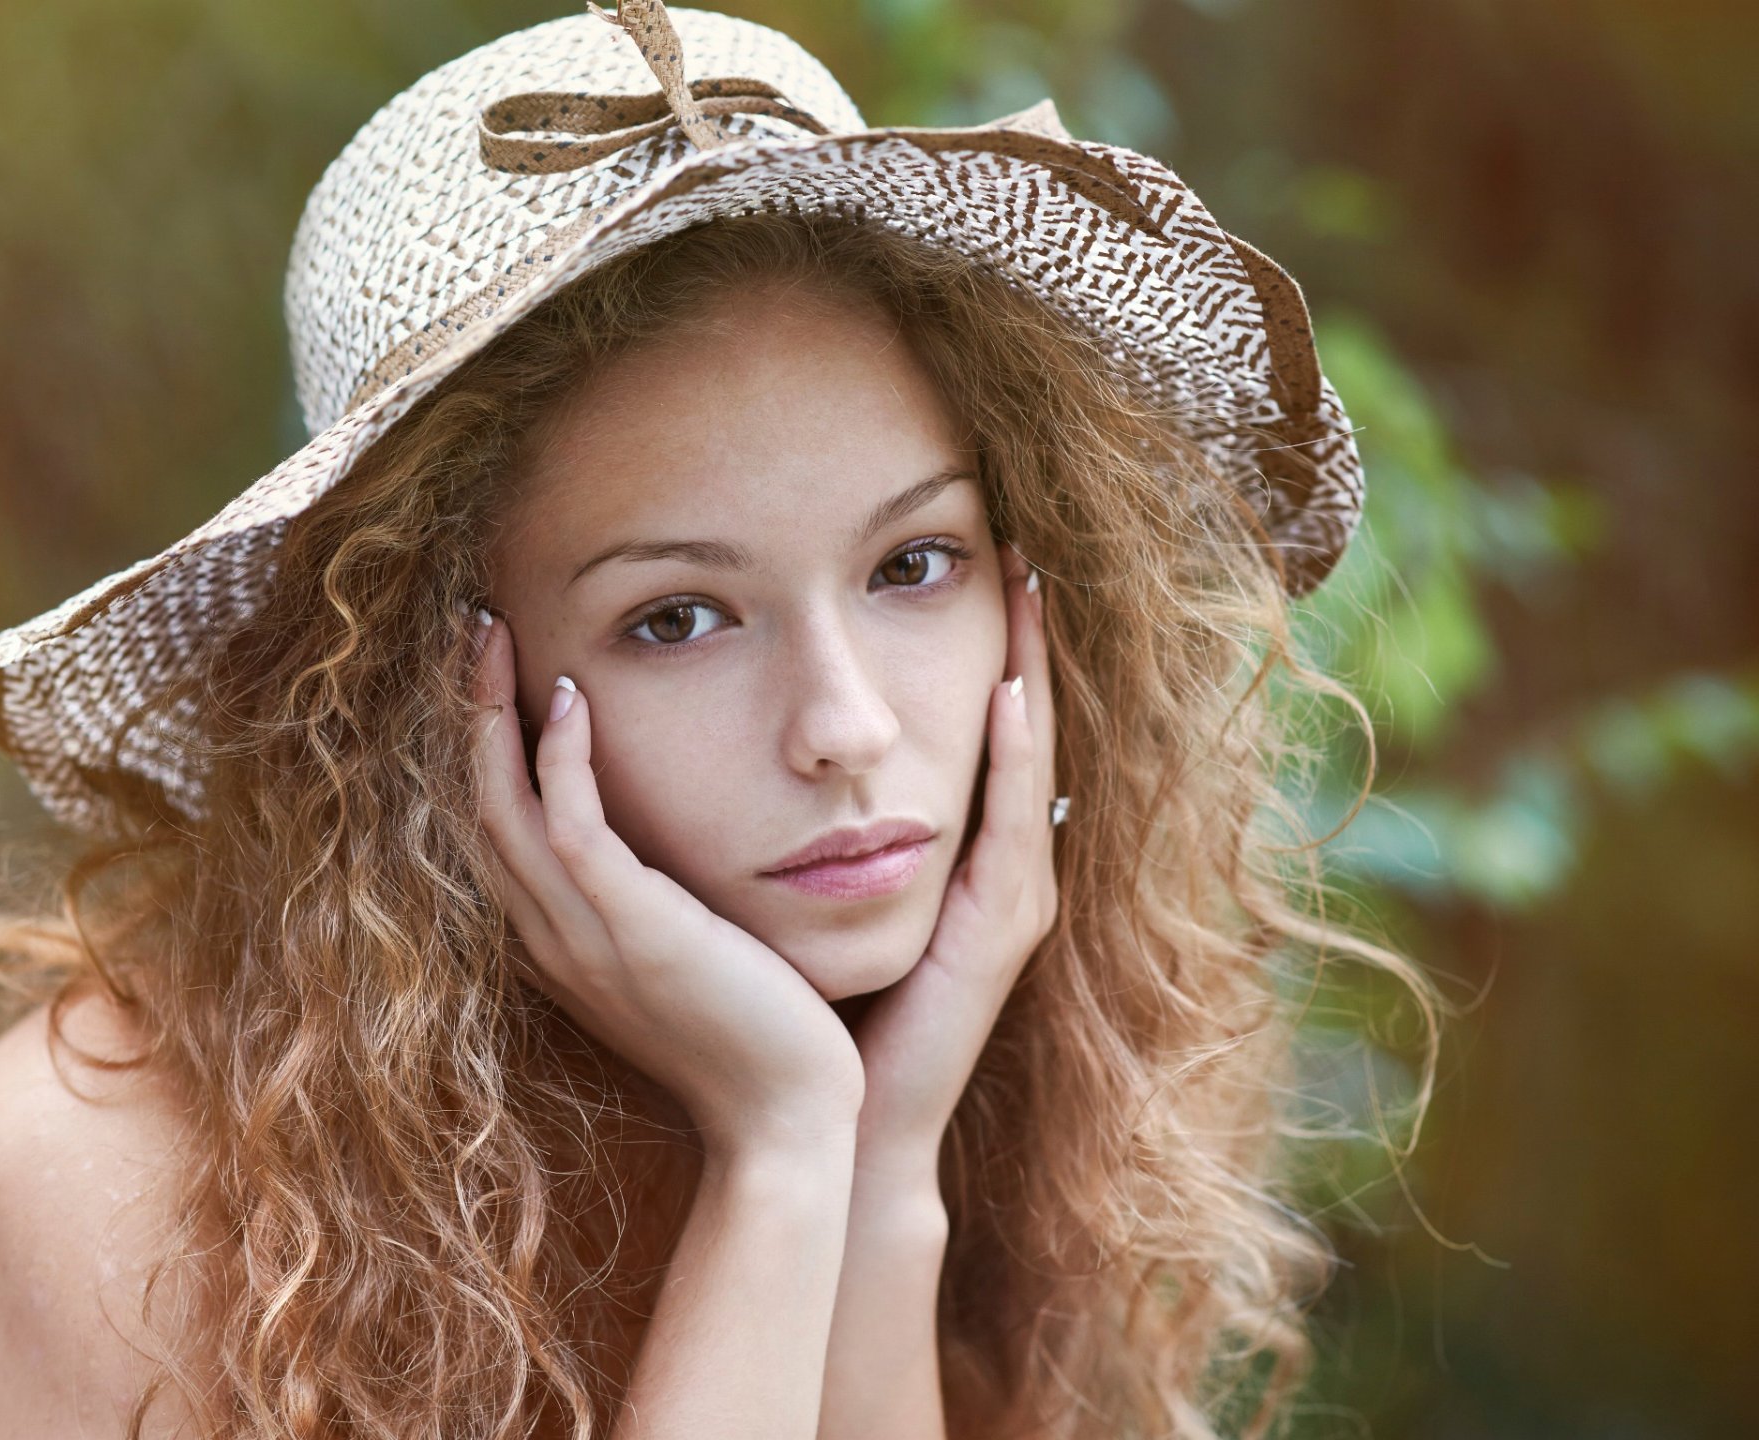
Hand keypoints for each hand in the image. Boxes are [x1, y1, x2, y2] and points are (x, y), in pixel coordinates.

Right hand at [467, 612, 865, 1154]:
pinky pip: (570, 827)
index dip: (482, 751)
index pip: (495, 832)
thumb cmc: (755, 1039)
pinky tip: (566, 698)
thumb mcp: (687, 961)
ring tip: (494, 634)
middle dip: (470, 712)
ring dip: (491, 713)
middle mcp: (551, 939)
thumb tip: (660, 855)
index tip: (496, 677)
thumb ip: (654, 908)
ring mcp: (583, 937)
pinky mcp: (632, 929)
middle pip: (478, 806)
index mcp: (560, 946)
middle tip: (476, 629)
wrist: (787, 1120)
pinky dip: (556, 759)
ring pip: (503, 807)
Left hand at [844, 542, 1060, 1179]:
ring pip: (1029, 763)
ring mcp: (1009, 902)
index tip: (980, 574)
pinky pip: (1010, 825)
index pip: (982, 737)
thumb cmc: (812, 1011)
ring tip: (1027, 591)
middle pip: (1021, 734)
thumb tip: (759, 750)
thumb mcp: (813, 898)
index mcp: (957, 863)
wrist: (829, 1120)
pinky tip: (1009, 692)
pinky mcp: (997, 932)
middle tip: (1023, 555)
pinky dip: (1014, 756)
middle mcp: (997, 873)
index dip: (989, 657)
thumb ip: (810, 829)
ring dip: (1033, 674)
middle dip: (1025, 645)